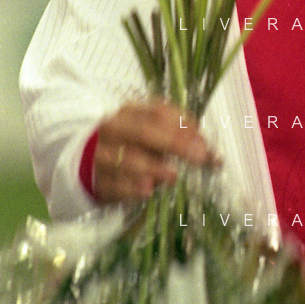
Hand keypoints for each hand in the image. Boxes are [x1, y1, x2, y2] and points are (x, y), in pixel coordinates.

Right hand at [93, 99, 217, 203]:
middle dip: (174, 143)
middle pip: (143, 132)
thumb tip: (212, 154)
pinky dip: (132, 188)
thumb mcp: (154, 133)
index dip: (182, 125)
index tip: (204, 142)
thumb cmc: (134, 145)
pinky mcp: (98, 180)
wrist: (91, 162)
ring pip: (127, 159)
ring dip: (153, 167)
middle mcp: (114, 129)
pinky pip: (115, 184)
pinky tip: (148, 191)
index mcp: (131, 112)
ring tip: (173, 176)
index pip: (157, 112)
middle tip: (199, 157)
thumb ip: (181, 138)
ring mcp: (103, 155)